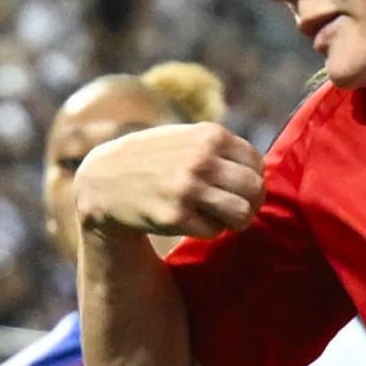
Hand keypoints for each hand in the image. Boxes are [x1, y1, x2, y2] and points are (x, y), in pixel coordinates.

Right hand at [72, 122, 265, 240]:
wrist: (104, 180)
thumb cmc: (153, 159)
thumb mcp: (186, 138)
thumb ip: (221, 148)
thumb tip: (261, 172)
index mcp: (209, 135)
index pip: (256, 164)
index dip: (250, 179)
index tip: (234, 187)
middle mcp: (201, 159)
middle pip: (256, 189)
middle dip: (249, 203)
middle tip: (235, 208)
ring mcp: (188, 188)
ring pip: (242, 213)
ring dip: (235, 220)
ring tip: (220, 217)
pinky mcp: (175, 216)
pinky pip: (214, 231)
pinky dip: (208, 230)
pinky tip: (191, 221)